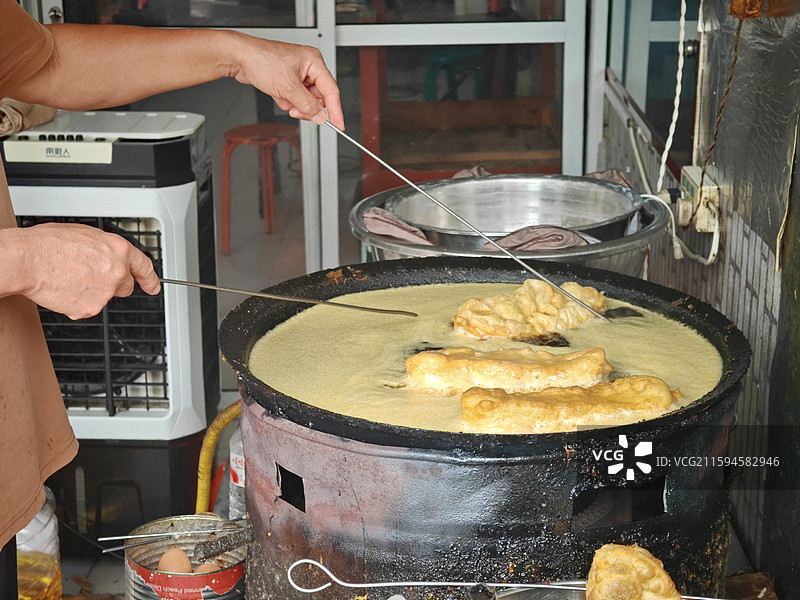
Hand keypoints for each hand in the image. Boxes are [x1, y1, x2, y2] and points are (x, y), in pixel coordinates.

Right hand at [7, 223, 160, 319]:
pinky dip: (77, 302)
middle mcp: (117, 271)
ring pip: (104, 298)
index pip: (144, 267)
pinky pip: (87, 308)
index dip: (151, 279)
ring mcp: (105, 292)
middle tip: (92, 278)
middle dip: (113, 285)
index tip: (154, 287)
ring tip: (70, 278)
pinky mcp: (91, 308)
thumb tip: (109, 257)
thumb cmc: (49, 244)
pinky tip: (65, 289)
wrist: (28, 260)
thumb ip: (106, 250)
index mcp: (118, 250)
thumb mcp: (87, 235)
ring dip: (92, 292)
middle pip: (125, 287)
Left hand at [232, 37, 344, 129]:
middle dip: (307, 107)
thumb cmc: (262, 60)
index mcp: (314, 62)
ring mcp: (297, 73)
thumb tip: (320, 116)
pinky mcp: (288, 79)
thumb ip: (308, 105)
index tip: (339, 125)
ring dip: (295, 104)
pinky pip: (294, 97)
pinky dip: (286, 100)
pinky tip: (277, 94)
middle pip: (318, 97)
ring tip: (283, 98)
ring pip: (305, 100)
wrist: (240, 58)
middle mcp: (308, 66)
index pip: (331, 90)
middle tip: (297, 111)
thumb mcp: (288, 88)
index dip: (336, 110)